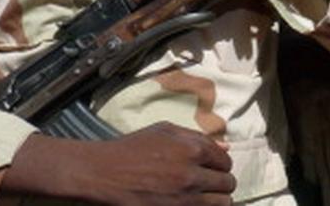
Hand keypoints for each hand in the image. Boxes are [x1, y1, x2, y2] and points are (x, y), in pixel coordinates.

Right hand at [3, 123, 234, 204]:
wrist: (102, 173)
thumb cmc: (132, 148)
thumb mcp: (164, 131)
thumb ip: (197, 137)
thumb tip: (226, 147)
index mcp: (193, 149)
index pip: (226, 161)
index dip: (220, 164)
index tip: (212, 168)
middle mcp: (192, 175)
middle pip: (227, 184)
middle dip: (221, 183)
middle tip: (210, 183)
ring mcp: (184, 199)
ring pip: (222, 204)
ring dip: (217, 199)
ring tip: (205, 197)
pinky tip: (193, 203)